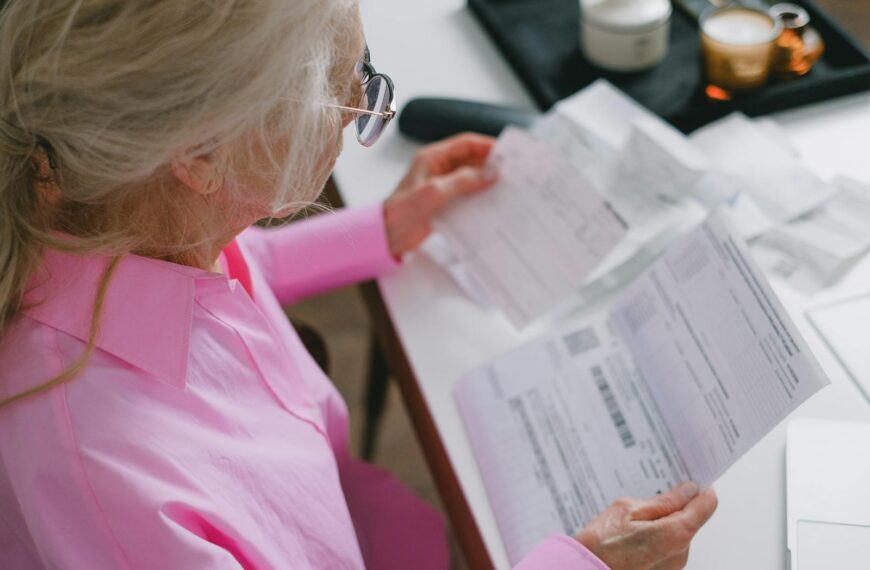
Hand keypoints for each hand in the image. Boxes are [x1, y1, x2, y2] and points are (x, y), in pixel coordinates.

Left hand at [383, 133, 497, 258]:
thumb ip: (464, 181)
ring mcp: (442, 186)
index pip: (466, 143)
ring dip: (487, 182)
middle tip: (512, 173)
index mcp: (433, 157)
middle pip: (472, 159)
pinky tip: (492, 204)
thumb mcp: (435, 193)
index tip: (507, 154)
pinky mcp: (445, 202)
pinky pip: (467, 195)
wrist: (386, 238)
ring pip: (471, 178)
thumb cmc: (401, 213)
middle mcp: (439, 168)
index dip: (488, 146)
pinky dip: (480, 197)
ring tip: (507, 189)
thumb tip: (491, 173)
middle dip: (491, 165)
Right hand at [576, 482, 717, 569]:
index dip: (700, 487)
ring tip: (632, 521)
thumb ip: (663, 501)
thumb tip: (687, 490)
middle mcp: (681, 553)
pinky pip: (667, 548)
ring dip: (662, 523)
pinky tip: (632, 536)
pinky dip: (655, 539)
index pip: (707, 503)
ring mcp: (673, 567)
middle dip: (673, 506)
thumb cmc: (602, 545)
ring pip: (677, 534)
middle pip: (690, 519)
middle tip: (647, 498)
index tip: (690, 478)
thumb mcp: (628, 510)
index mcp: (677, 533)